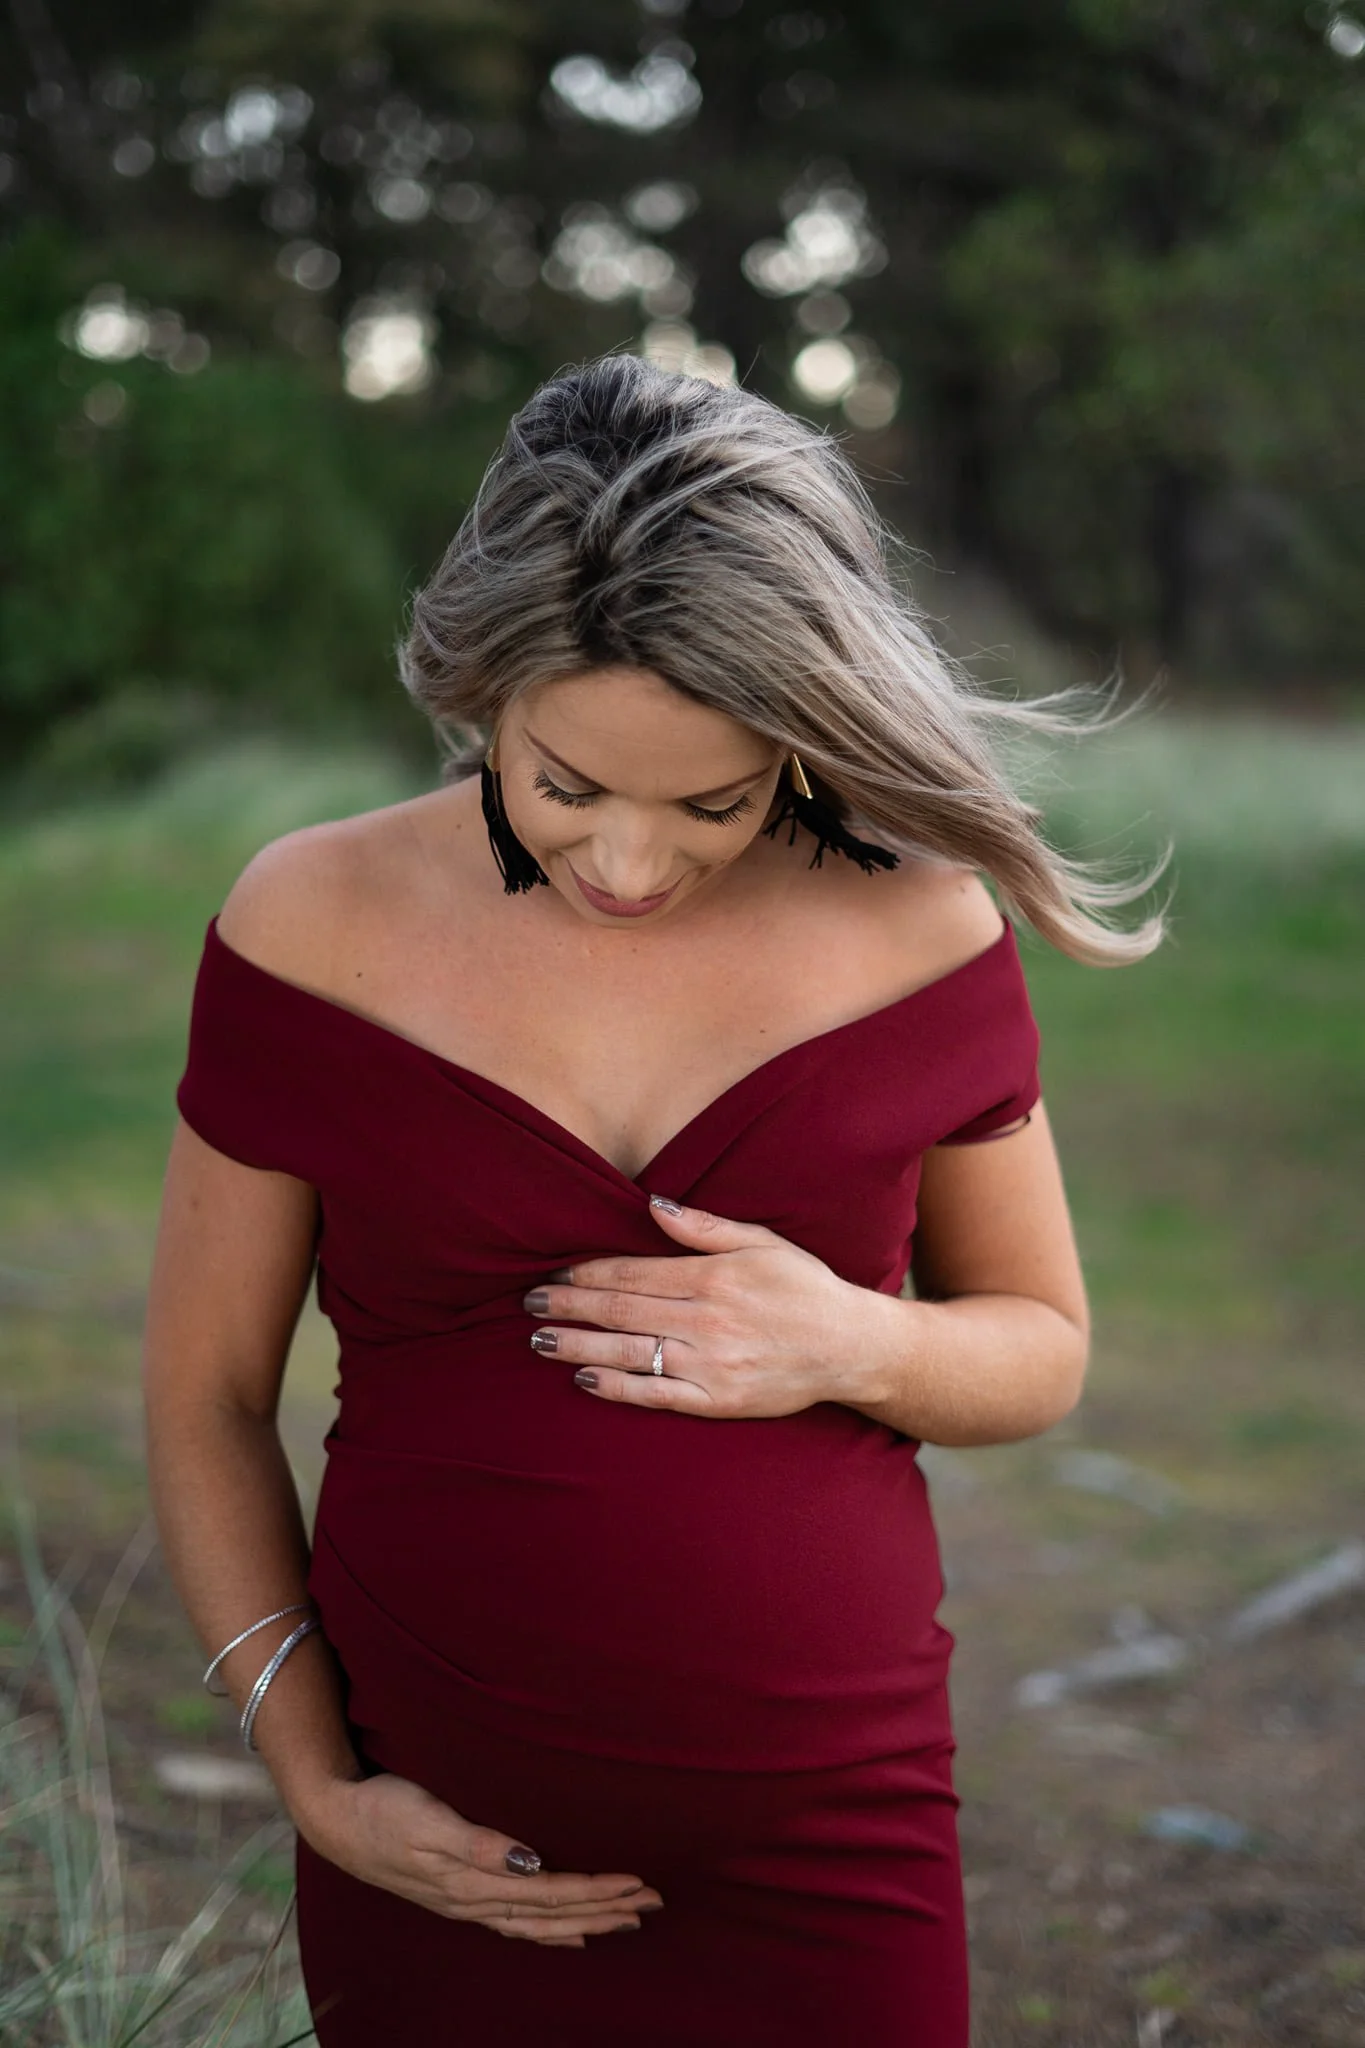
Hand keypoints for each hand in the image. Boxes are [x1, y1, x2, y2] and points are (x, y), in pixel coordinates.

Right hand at [295, 1772, 662, 1947]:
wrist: (336, 1820)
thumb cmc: (383, 1809)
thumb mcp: (428, 1818)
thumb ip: (478, 1843)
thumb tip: (530, 1860)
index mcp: (473, 1881)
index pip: (550, 1892)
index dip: (596, 1889)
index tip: (638, 1882)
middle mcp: (475, 1899)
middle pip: (553, 1913)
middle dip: (605, 1908)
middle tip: (654, 1901)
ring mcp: (467, 1901)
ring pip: (539, 1922)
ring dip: (585, 1919)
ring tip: (627, 1917)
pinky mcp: (458, 1894)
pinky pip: (516, 1924)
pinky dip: (549, 1931)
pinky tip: (569, 1934)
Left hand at [524, 1196, 892, 1419]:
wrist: (849, 1347)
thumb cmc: (803, 1288)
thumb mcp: (761, 1242)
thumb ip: (704, 1226)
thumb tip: (652, 1203)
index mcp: (714, 1276)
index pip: (634, 1274)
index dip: (588, 1275)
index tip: (554, 1275)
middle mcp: (708, 1319)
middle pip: (622, 1311)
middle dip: (570, 1307)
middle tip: (529, 1306)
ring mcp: (711, 1363)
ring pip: (629, 1353)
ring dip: (578, 1346)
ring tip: (539, 1340)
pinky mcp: (718, 1400)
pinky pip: (656, 1394)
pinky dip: (616, 1387)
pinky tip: (584, 1379)